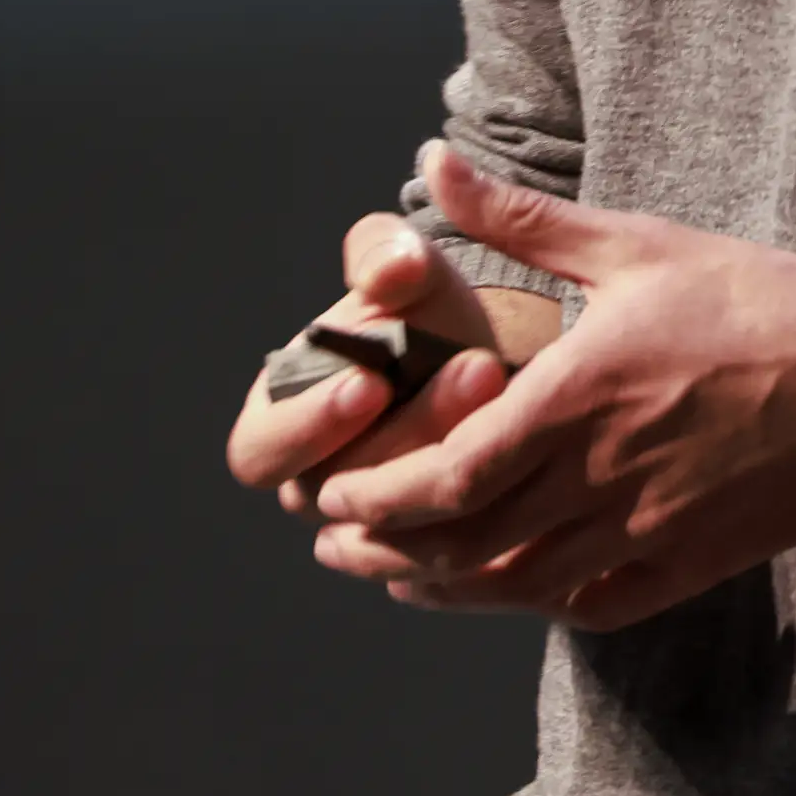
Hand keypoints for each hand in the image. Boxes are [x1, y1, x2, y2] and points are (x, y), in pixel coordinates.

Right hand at [223, 206, 518, 512]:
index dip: (311, 423)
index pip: (263, 450)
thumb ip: (384, 256)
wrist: (486, 346)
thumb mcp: (402, 269)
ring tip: (503, 374)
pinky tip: (532, 429)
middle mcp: (318, 483)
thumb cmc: (423, 309)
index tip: (370, 381)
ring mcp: (378, 521)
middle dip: (412, 433)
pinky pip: (462, 535)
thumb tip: (390, 269)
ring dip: (461, 447)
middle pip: (342, 494)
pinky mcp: (441, 539)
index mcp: (279, 420)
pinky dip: (497, 487)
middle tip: (472, 371)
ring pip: (408, 520)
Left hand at [304, 143, 795, 630]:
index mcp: (579, 397)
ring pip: (523, 587)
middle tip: (341, 550)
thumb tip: (432, 166)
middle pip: (470, 545)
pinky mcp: (694, 562)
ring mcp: (650, 530)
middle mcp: (604, 476)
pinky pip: (596, 605)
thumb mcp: (633, 244)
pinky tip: (512, 590)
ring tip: (403, 580)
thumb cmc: (755, 295)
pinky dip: (539, 604)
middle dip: (390, 554)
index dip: (381, 500)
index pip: (451, 476)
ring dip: (451, 590)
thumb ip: (523, 219)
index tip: (334, 500)